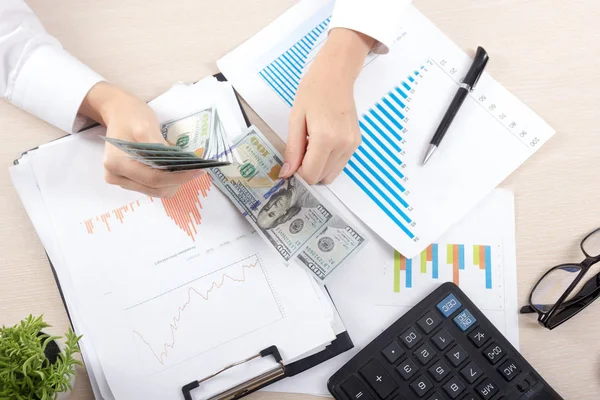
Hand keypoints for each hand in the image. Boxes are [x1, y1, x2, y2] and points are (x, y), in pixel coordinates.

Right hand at [80, 82, 203, 197]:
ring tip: (185, 168)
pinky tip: (173, 168)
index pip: (154, 178)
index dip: (178, 177)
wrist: (119, 112)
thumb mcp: (146, 126)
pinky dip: (166, 180)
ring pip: (155, 191)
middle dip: (177, 180)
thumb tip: (178, 163)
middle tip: (195, 169)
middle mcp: (115, 176)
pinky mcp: (128, 180)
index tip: (198, 171)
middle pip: (155, 188)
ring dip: (173, 182)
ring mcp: (121, 180)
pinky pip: (152, 186)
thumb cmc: (131, 116)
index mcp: (117, 163)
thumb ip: (159, 147)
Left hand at [280, 28, 374, 183]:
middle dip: (307, 171)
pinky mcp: (356, 143)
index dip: (298, 174)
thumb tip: (287, 173)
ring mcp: (352, 145)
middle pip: (321, 177)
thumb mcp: (295, 119)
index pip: (310, 175)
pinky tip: (321, 143)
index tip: (291, 163)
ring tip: (311, 145)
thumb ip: (292, 149)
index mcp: (325, 139)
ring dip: (318, 167)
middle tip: (300, 151)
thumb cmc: (313, 91)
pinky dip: (328, 161)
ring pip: (331, 174)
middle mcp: (342, 145)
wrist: (336, 76)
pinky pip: (339, 165)